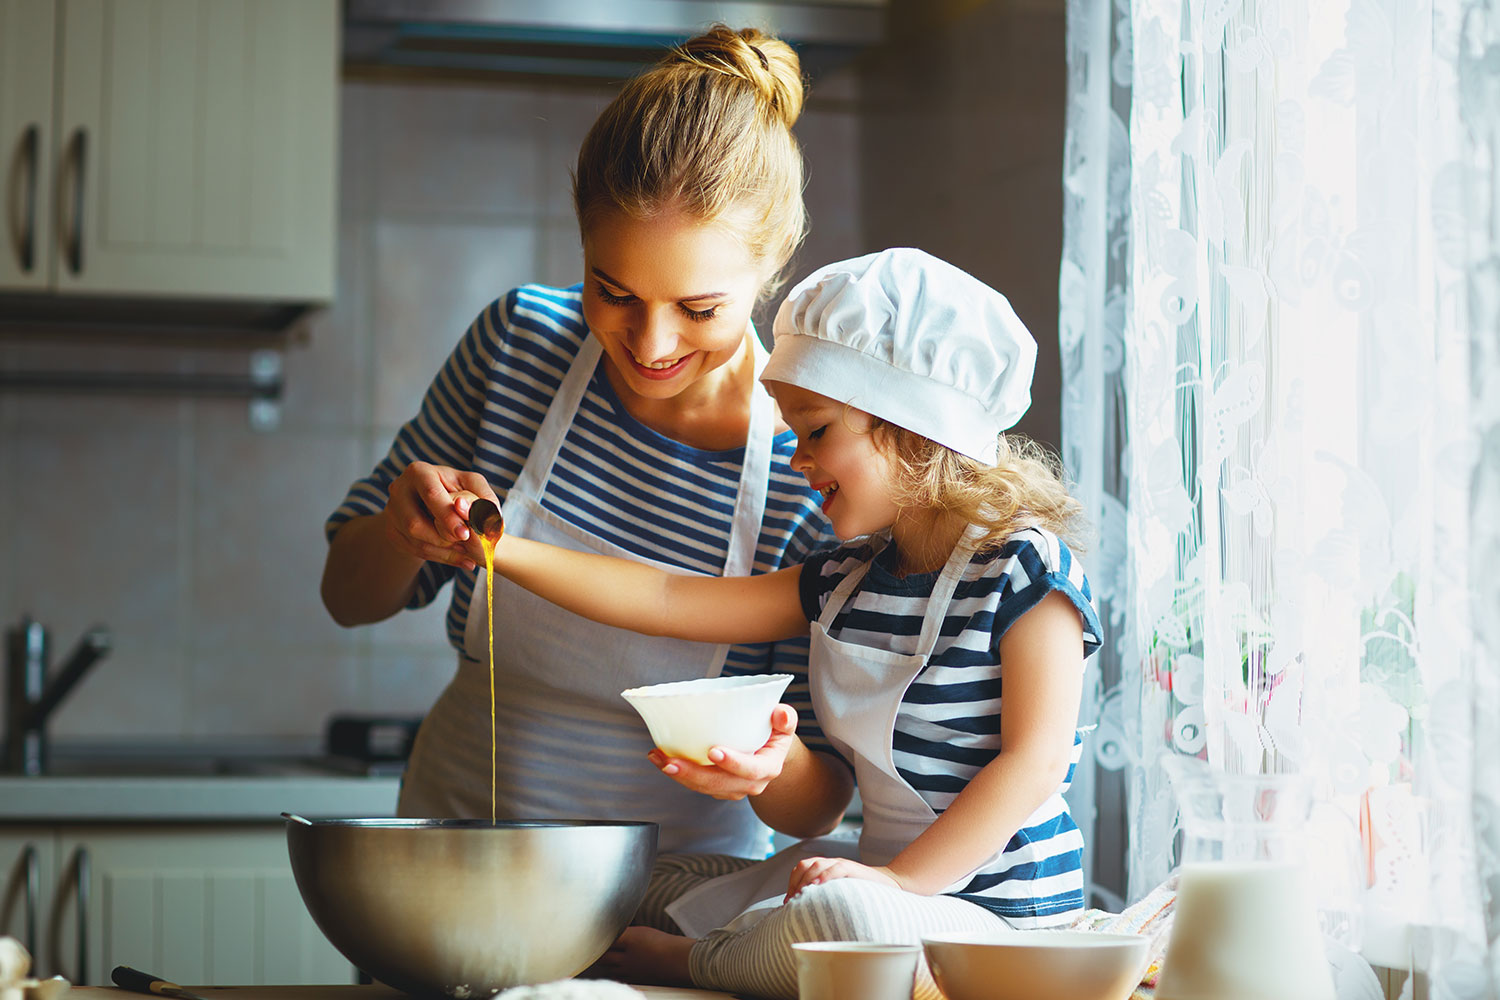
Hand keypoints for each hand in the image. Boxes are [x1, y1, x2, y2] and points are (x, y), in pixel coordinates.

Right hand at [379, 461, 497, 571]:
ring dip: (443, 551)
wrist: (436, 505)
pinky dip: (439, 557)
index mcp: (419, 472)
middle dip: (443, 538)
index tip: (465, 534)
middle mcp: (399, 489)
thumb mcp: (473, 486)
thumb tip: (473, 511)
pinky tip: (458, 558)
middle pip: (415, 523)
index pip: (431, 495)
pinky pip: (413, 550)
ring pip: (414, 540)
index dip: (447, 516)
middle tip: (466, 547)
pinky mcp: (392, 531)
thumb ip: (483, 497)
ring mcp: (391, 512)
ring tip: (467, 554)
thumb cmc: (458, 491)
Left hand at [646, 704, 797, 799]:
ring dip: (679, 774)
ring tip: (658, 758)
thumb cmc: (774, 734)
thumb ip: (785, 718)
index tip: (714, 751)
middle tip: (671, 762)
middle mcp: (749, 783)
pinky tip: (660, 758)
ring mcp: (730, 787)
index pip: (751, 770)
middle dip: (693, 775)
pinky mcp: (715, 786)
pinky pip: (695, 784)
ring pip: (703, 787)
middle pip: (719, 783)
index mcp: (767, 768)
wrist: (769, 753)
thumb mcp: (785, 724)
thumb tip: (780, 714)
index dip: (733, 763)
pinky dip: (677, 772)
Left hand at [786, 857, 903, 899]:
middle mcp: (831, 863)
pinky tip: (817, 886)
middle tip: (792, 901)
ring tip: (800, 895)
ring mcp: (841, 864)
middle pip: (805, 865)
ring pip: (817, 864)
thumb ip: (824, 897)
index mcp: (825, 868)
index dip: (792, 882)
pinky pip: (836, 868)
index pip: (801, 868)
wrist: (888, 885)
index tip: (788, 901)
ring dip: (805, 880)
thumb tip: (803, 915)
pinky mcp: (853, 868)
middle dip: (795, 883)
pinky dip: (824, 876)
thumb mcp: (838, 894)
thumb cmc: (861, 894)